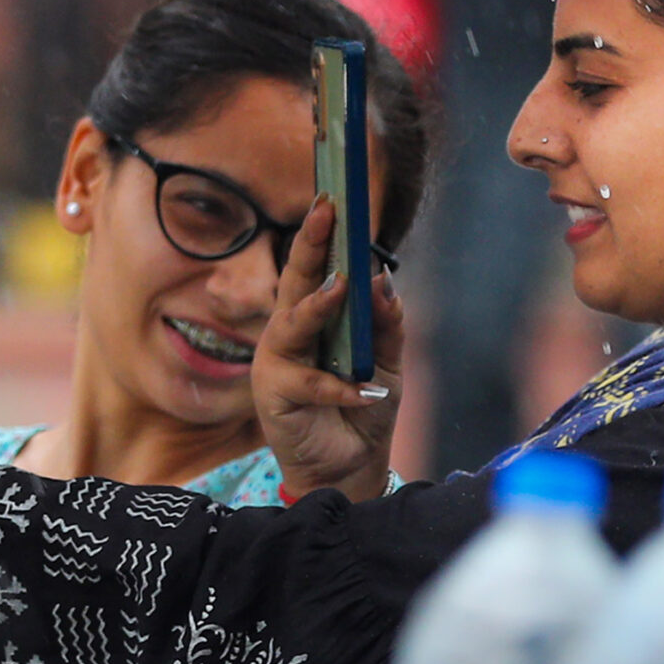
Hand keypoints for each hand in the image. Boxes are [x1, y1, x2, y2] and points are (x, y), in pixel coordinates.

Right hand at [253, 198, 403, 499]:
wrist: (350, 467)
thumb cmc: (364, 409)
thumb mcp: (389, 364)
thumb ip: (386, 325)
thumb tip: (382, 280)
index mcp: (315, 316)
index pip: (317, 266)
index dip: (322, 233)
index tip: (334, 196)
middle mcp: (290, 332)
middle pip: (295, 280)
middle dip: (310, 244)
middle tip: (327, 210)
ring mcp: (278, 362)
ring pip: (292, 324)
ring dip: (317, 305)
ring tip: (341, 286)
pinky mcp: (275, 397)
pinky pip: (309, 384)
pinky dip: (341, 387)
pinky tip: (365, 390)